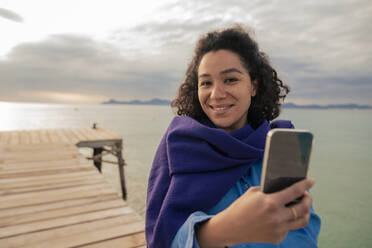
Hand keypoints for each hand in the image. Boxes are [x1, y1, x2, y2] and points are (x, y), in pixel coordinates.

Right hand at [196, 178, 314, 246]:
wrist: (230, 227)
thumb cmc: (241, 207)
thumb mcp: (253, 193)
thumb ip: (270, 190)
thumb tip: (286, 186)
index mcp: (270, 202)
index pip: (295, 191)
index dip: (305, 185)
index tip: (312, 180)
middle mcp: (277, 217)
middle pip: (303, 207)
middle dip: (308, 199)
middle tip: (306, 194)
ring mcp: (278, 229)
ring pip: (302, 220)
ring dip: (305, 211)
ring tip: (302, 206)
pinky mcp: (277, 238)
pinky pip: (290, 228)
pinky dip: (289, 220)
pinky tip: (284, 216)